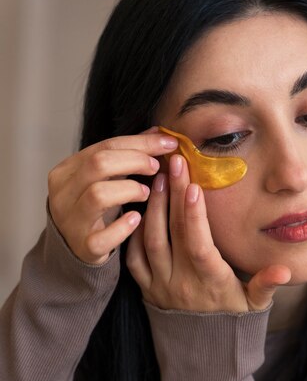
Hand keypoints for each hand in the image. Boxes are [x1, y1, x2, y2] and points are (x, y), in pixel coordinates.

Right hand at [47, 128, 177, 264]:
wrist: (76, 248)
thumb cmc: (96, 208)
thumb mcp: (107, 178)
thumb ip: (128, 155)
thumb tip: (158, 132)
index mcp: (66, 171)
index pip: (104, 146)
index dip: (140, 143)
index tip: (169, 143)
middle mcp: (62, 194)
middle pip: (98, 164)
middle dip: (135, 161)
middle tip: (156, 167)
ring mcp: (71, 222)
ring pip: (98, 195)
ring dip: (130, 189)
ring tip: (147, 192)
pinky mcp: (83, 247)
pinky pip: (103, 236)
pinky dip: (123, 227)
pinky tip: (137, 219)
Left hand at [126, 154, 290, 311]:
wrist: (202, 348)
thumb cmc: (231, 318)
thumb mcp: (254, 304)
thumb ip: (267, 285)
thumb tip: (285, 270)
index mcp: (210, 283)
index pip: (199, 245)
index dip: (194, 216)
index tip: (193, 185)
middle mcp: (182, 283)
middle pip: (173, 234)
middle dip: (173, 195)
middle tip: (175, 163)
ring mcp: (160, 285)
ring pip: (150, 241)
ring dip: (153, 208)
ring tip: (158, 178)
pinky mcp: (146, 288)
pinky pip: (134, 257)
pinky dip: (135, 231)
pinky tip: (142, 208)